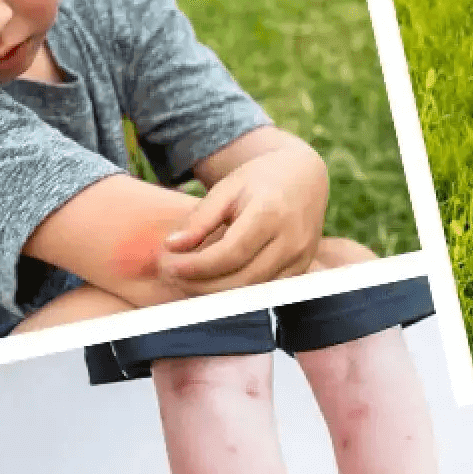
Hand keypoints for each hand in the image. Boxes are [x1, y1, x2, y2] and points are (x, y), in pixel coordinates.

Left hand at [157, 145, 326, 295]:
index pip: (231, 253)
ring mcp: (300, 259)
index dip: (197, 266)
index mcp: (271, 213)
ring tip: (186, 280)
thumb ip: (200, 218)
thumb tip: (171, 246)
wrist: (304, 179)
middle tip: (171, 275)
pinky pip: (264, 293)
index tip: (168, 266)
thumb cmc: (261, 180)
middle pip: (241, 279)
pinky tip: (212, 284)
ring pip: (252, 292)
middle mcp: (292, 240)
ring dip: (214, 293)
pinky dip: (236, 294)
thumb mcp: (227, 188)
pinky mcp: (301, 271)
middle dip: (200, 284)